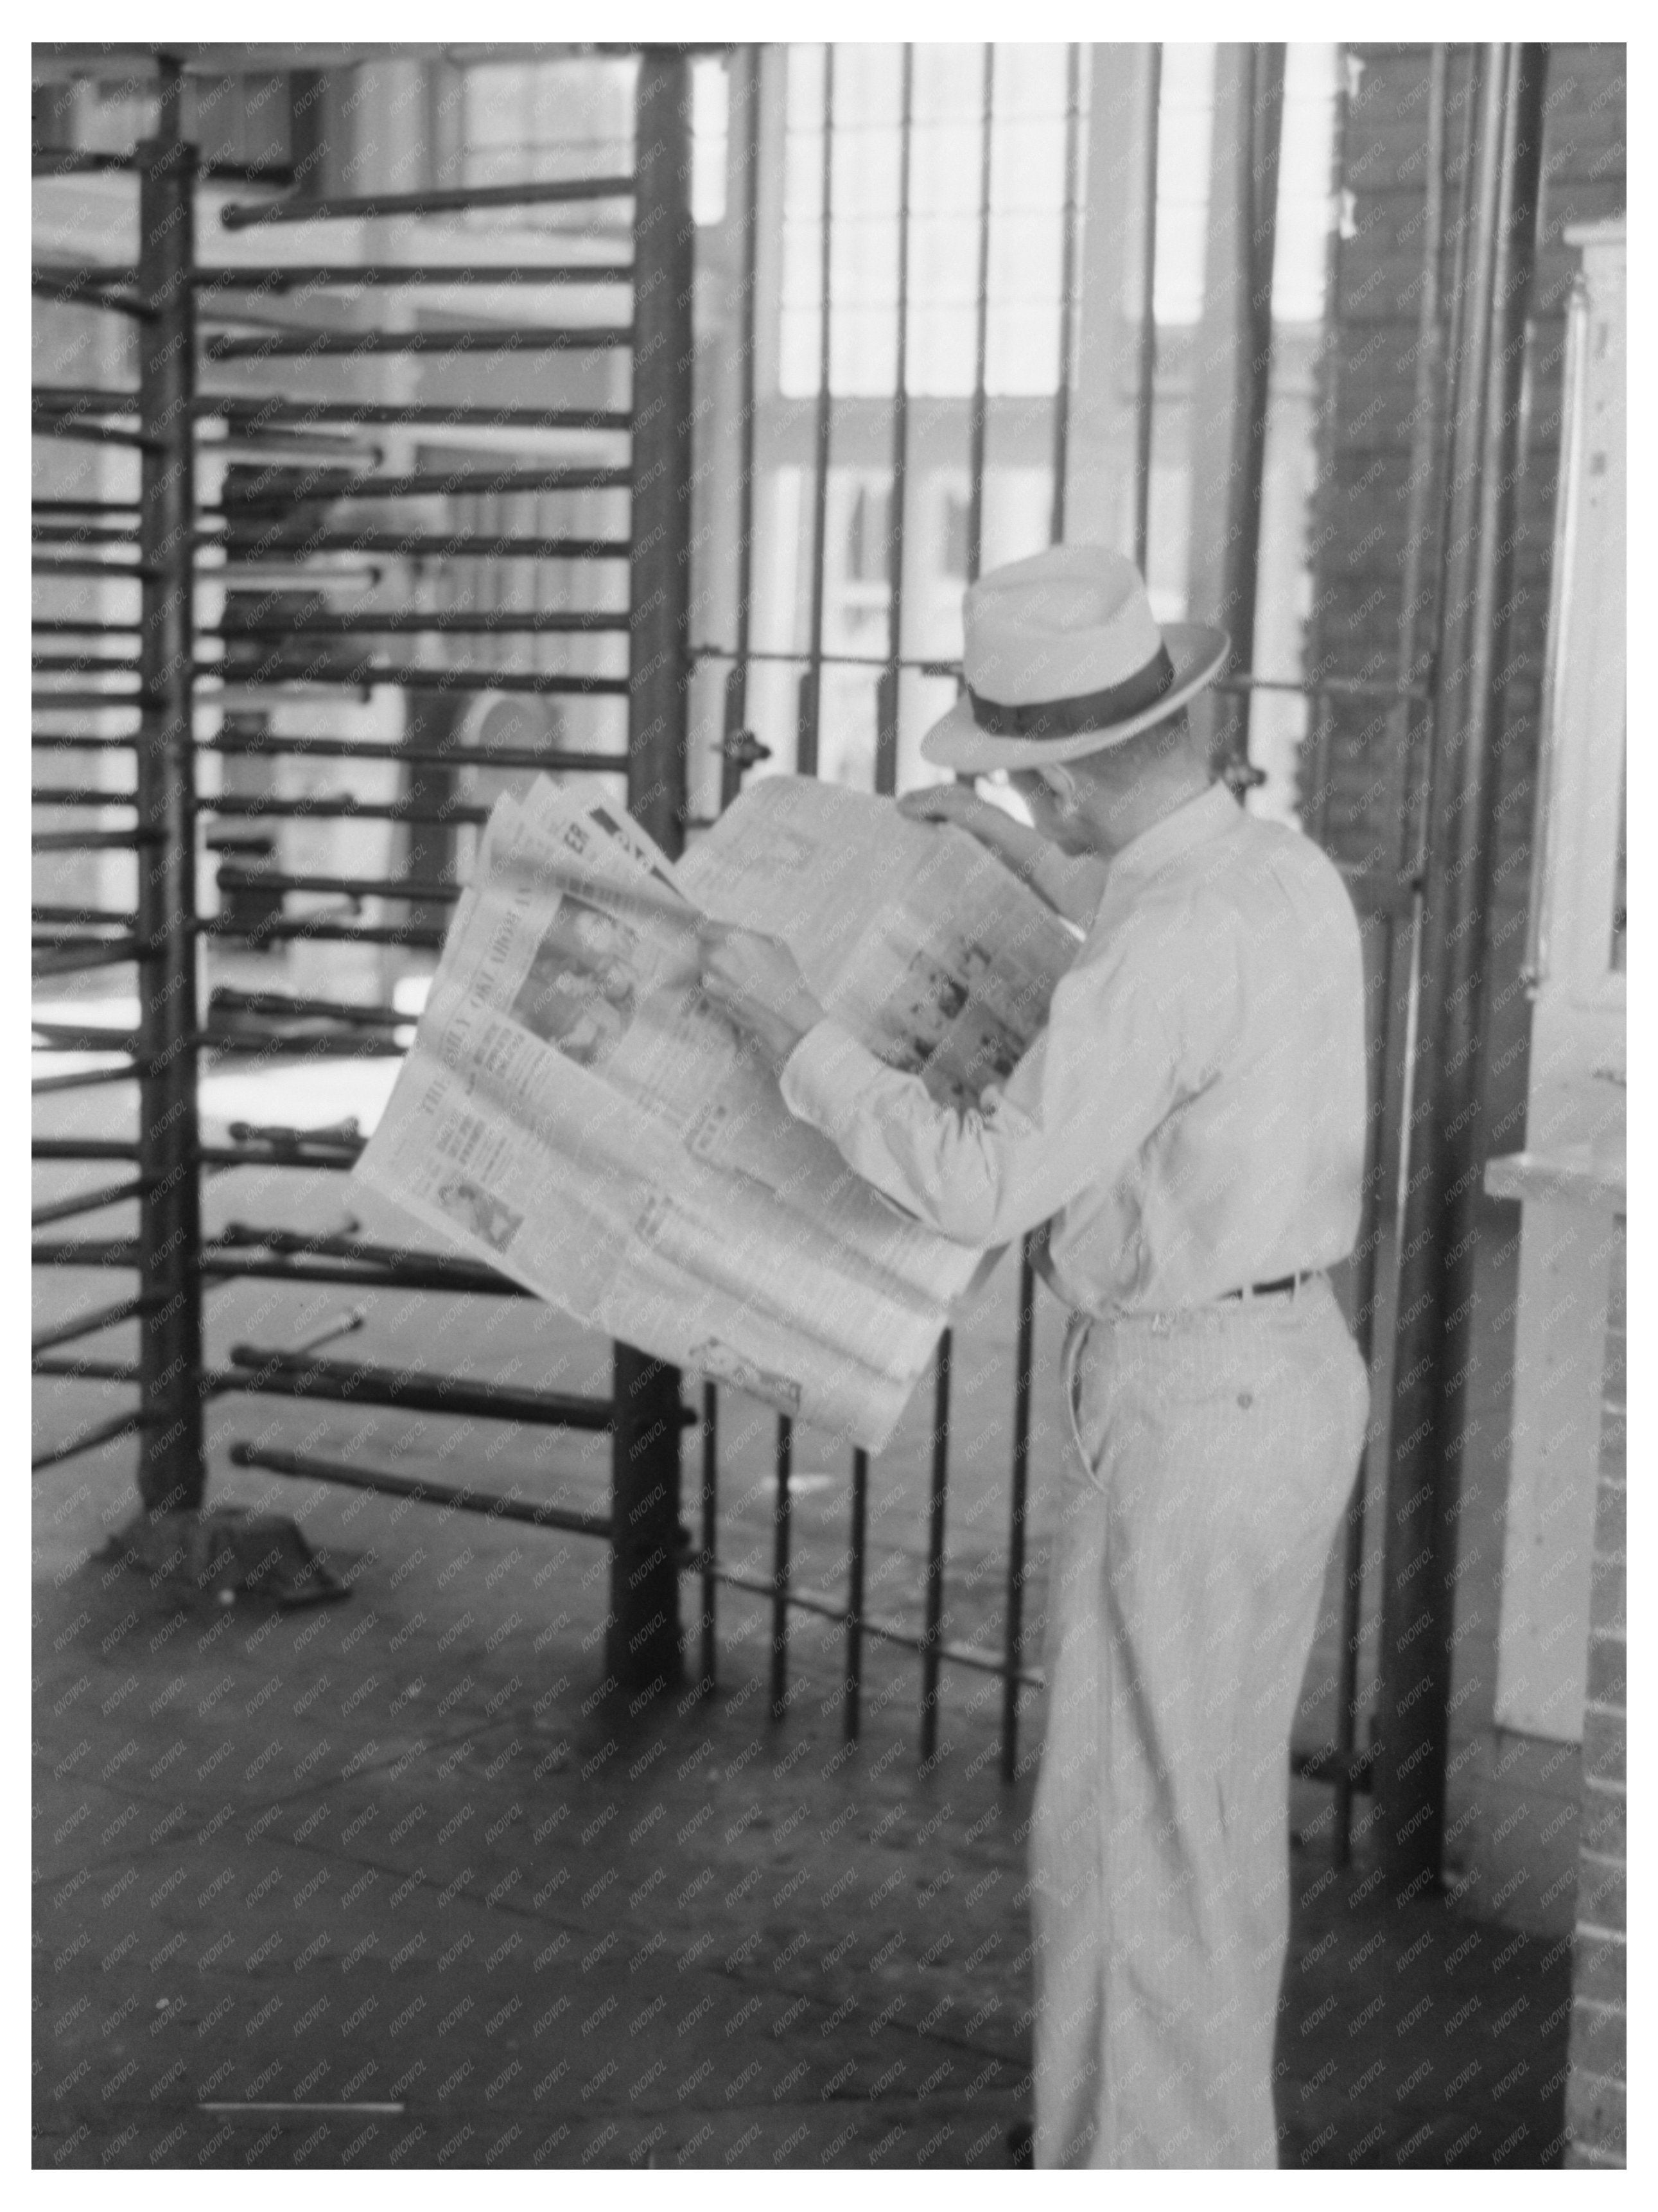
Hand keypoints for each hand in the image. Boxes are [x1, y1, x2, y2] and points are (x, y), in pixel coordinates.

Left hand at [698, 921, 824, 1073]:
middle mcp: (716, 956)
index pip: (704, 926)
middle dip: (714, 948)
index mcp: (734, 938)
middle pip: (703, 945)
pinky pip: (708, 982)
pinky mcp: (708, 996)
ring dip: (715, 966)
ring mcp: (709, 978)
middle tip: (732, 957)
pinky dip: (717, 983)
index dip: (709, 929)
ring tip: (738, 976)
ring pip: (704, 964)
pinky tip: (737, 989)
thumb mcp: (774, 944)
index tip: (711, 931)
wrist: (786, 1018)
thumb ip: (747, 935)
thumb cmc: (786, 978)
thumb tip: (729, 932)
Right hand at [897, 783, 1004, 840]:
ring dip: (920, 829)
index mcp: (950, 792)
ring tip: (903, 841)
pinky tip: (923, 848)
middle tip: (893, 829)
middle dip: (911, 816)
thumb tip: (898, 805)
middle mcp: (954, 804)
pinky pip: (941, 836)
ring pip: (933, 823)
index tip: (888, 814)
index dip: (906, 802)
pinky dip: (930, 839)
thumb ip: (924, 804)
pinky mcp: (963, 837)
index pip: (921, 795)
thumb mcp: (948, 807)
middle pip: (926, 808)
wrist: (1005, 840)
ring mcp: (958, 821)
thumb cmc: (978, 818)